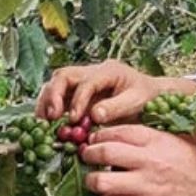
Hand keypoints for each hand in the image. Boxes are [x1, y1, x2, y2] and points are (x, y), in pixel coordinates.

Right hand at [35, 60, 160, 124]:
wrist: (152, 96)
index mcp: (108, 71)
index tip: (74, 119)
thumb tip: (94, 115)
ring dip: (47, 101)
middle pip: (64, 75)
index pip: (86, 81)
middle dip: (54, 95)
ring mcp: (82, 81)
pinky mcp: (77, 93)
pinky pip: (58, 95)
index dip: (78, 100)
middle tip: (51, 117)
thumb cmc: (147, 97)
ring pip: (56, 83)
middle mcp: (92, 72)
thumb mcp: (138, 101)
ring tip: (44, 122)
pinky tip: (48, 124)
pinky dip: (49, 108)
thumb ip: (117, 107)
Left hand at [81, 125, 195, 195]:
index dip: (99, 135)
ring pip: (101, 182)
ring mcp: (145, 186)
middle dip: (89, 154)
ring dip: (93, 182)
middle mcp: (148, 161)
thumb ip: (146, 139)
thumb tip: (116, 137)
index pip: (117, 131)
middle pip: (103, 152)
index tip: (94, 140)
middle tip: (88, 157)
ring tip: (96, 181)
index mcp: (156, 140)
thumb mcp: (174, 142)